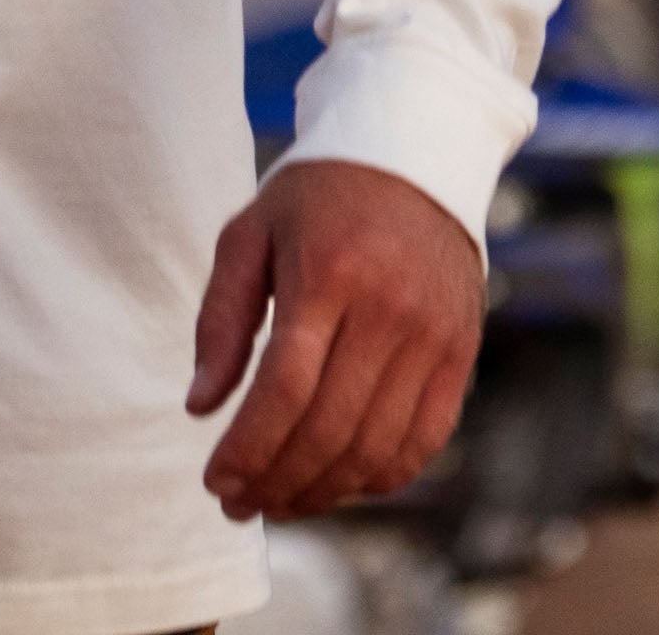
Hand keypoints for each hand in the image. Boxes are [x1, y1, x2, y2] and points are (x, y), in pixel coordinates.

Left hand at [187, 157, 482, 520]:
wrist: (413, 155)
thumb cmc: (317, 196)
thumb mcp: (251, 232)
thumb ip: (221, 318)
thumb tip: (199, 406)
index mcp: (328, 273)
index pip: (285, 387)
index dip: (248, 447)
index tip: (215, 480)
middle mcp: (388, 310)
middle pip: (329, 427)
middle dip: (276, 480)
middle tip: (237, 503)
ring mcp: (432, 336)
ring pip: (375, 447)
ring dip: (322, 492)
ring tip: (278, 502)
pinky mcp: (459, 354)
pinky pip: (422, 442)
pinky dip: (377, 478)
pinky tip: (335, 485)